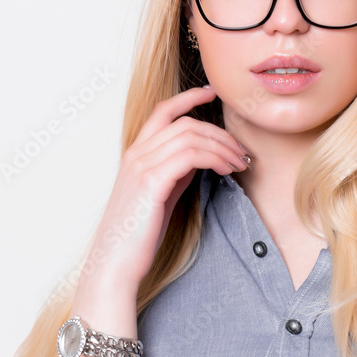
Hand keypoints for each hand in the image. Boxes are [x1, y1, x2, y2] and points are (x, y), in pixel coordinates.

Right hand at [86, 86, 249, 295]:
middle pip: (184, 123)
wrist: (116, 262)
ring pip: (190, 136)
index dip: (188, 97)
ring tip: (239, 163)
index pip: (162, 111)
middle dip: (219, 133)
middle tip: (241, 152)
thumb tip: (200, 157)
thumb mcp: (159, 195)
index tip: (212, 93)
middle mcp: (136, 154)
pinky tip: (225, 170)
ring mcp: (141, 166)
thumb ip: (174, 172)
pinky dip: (214, 157)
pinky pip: (190, 155)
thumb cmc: (138, 234)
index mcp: (135, 154)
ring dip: (222, 146)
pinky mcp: (151, 182)